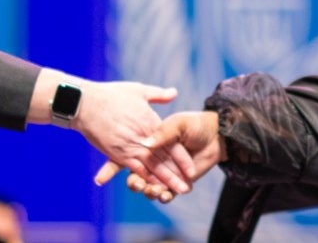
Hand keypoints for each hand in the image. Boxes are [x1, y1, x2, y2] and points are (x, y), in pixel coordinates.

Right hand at [69, 81, 195, 194]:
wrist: (86, 103)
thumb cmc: (111, 95)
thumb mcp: (139, 90)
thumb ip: (158, 95)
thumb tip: (174, 93)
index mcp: (151, 122)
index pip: (172, 145)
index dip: (182, 158)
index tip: (192, 169)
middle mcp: (143, 137)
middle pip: (164, 160)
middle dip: (177, 175)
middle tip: (187, 187)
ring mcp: (130, 147)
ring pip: (152, 168)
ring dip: (165, 181)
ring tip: (176, 191)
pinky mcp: (118, 154)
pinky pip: (135, 169)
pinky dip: (145, 179)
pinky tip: (154, 187)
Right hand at [94, 110, 223, 202]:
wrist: (218, 135)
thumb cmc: (195, 124)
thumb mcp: (177, 123)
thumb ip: (163, 133)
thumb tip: (147, 144)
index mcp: (148, 143)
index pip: (125, 156)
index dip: (111, 169)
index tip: (100, 179)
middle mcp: (153, 159)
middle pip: (137, 175)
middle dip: (134, 183)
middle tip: (135, 185)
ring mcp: (164, 172)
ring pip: (150, 185)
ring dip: (150, 191)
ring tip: (154, 191)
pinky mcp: (176, 182)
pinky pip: (166, 192)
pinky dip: (165, 195)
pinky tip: (166, 195)